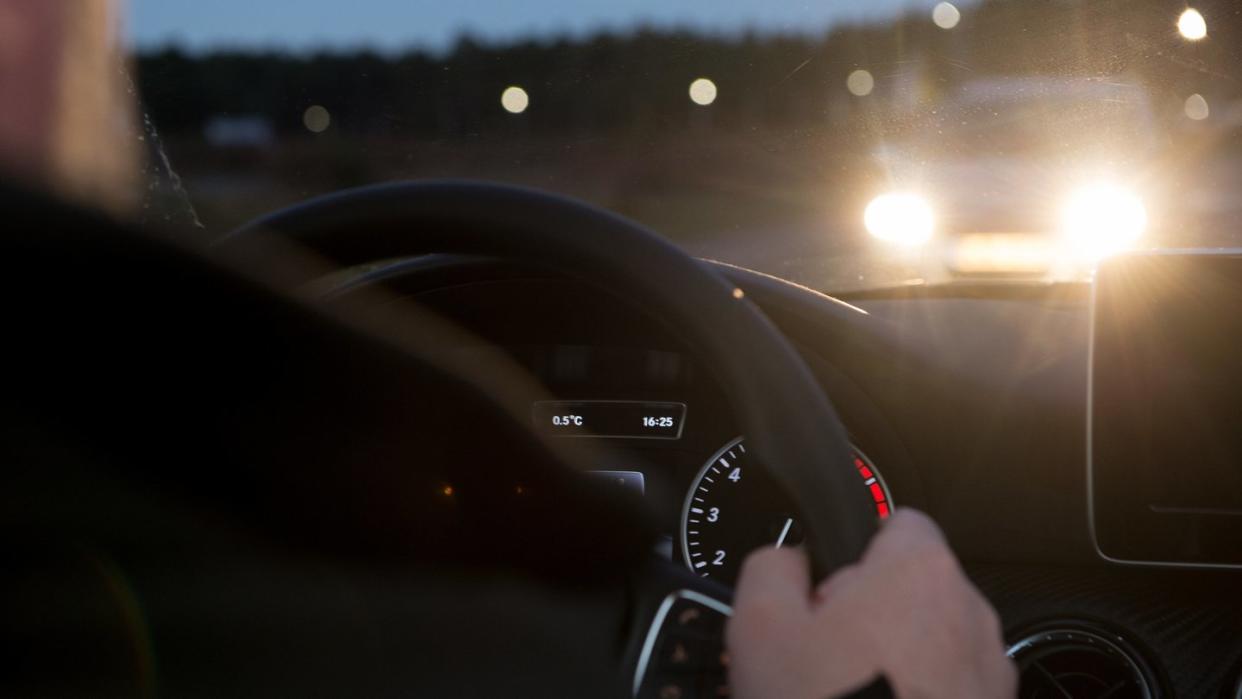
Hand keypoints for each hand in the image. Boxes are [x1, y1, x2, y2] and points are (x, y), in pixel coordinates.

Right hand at [726, 509, 1015, 698]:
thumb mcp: (758, 627)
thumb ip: (772, 565)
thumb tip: (785, 557)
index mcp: (918, 572)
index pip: (896, 519)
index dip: (850, 552)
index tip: (826, 589)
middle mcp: (968, 615)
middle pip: (909, 587)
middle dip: (867, 614)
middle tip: (823, 656)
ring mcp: (989, 673)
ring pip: (929, 642)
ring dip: (893, 661)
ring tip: (848, 697)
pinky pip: (948, 688)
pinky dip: (916, 698)